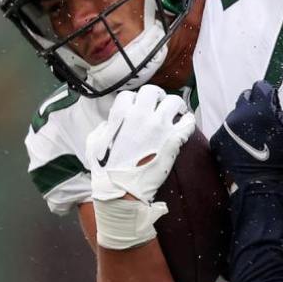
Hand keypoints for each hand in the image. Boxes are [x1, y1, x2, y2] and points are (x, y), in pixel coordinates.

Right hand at [86, 85, 194, 249]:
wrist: (122, 189)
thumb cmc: (105, 169)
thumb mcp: (93, 143)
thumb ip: (103, 127)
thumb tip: (110, 123)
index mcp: (121, 115)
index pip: (130, 94)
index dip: (135, 100)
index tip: (139, 108)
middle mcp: (141, 115)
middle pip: (153, 91)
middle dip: (157, 97)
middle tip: (160, 106)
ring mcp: (159, 126)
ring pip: (174, 101)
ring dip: (176, 106)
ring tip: (176, 114)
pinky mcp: (174, 138)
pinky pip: (188, 121)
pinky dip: (188, 121)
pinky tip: (186, 125)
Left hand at [209, 80, 282, 190]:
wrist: (263, 189)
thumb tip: (275, 112)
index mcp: (261, 110)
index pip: (261, 87)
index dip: (268, 93)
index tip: (272, 102)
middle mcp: (239, 114)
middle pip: (245, 98)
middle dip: (255, 105)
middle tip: (263, 120)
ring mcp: (226, 128)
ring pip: (236, 114)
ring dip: (244, 120)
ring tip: (254, 137)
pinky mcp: (217, 141)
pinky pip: (228, 130)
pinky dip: (235, 134)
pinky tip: (244, 146)